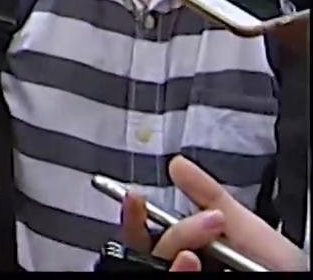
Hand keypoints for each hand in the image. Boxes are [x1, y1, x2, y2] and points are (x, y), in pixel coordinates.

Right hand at [120, 155, 305, 271]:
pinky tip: (190, 261)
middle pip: (146, 245)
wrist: (296, 278)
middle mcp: (183, 264)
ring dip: (178, 244)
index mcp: (193, 247)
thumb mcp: (246, 226)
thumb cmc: (281, 266)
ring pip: (154, 260)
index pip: (148, 231)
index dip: (136, 213)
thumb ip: (210, 195)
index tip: (135, 198)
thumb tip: (176, 164)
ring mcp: (183, 276)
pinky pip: (167, 277)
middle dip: (177, 229)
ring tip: (204, 246)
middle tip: (211, 221)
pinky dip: (177, 269)